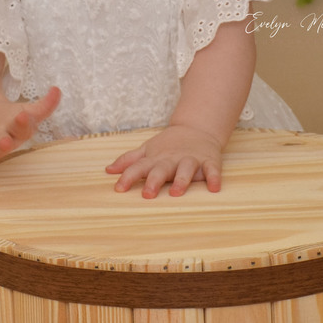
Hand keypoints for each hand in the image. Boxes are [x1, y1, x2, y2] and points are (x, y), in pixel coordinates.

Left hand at [0, 86, 60, 169]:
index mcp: (18, 133)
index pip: (24, 129)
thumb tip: (58, 90)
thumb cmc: (12, 120)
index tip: (25, 114)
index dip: (25, 123)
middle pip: (3, 146)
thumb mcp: (28, 109)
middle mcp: (2, 145)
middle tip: (4, 141)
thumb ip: (45, 104)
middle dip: (3, 143)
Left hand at [105, 125, 223, 198]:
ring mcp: (191, 159)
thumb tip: (108, 170)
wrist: (197, 128)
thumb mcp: (148, 150)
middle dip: (154, 181)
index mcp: (156, 158)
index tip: (118, 189)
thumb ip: (129, 161)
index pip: (139, 167)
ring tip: (177, 192)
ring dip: (182, 180)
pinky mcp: (209, 161)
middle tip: (148, 194)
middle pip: (161, 169)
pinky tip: (214, 188)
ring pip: (186, 169)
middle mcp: (172, 159)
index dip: (128, 177)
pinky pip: (212, 170)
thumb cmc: (169, 145)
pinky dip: (214, 178)